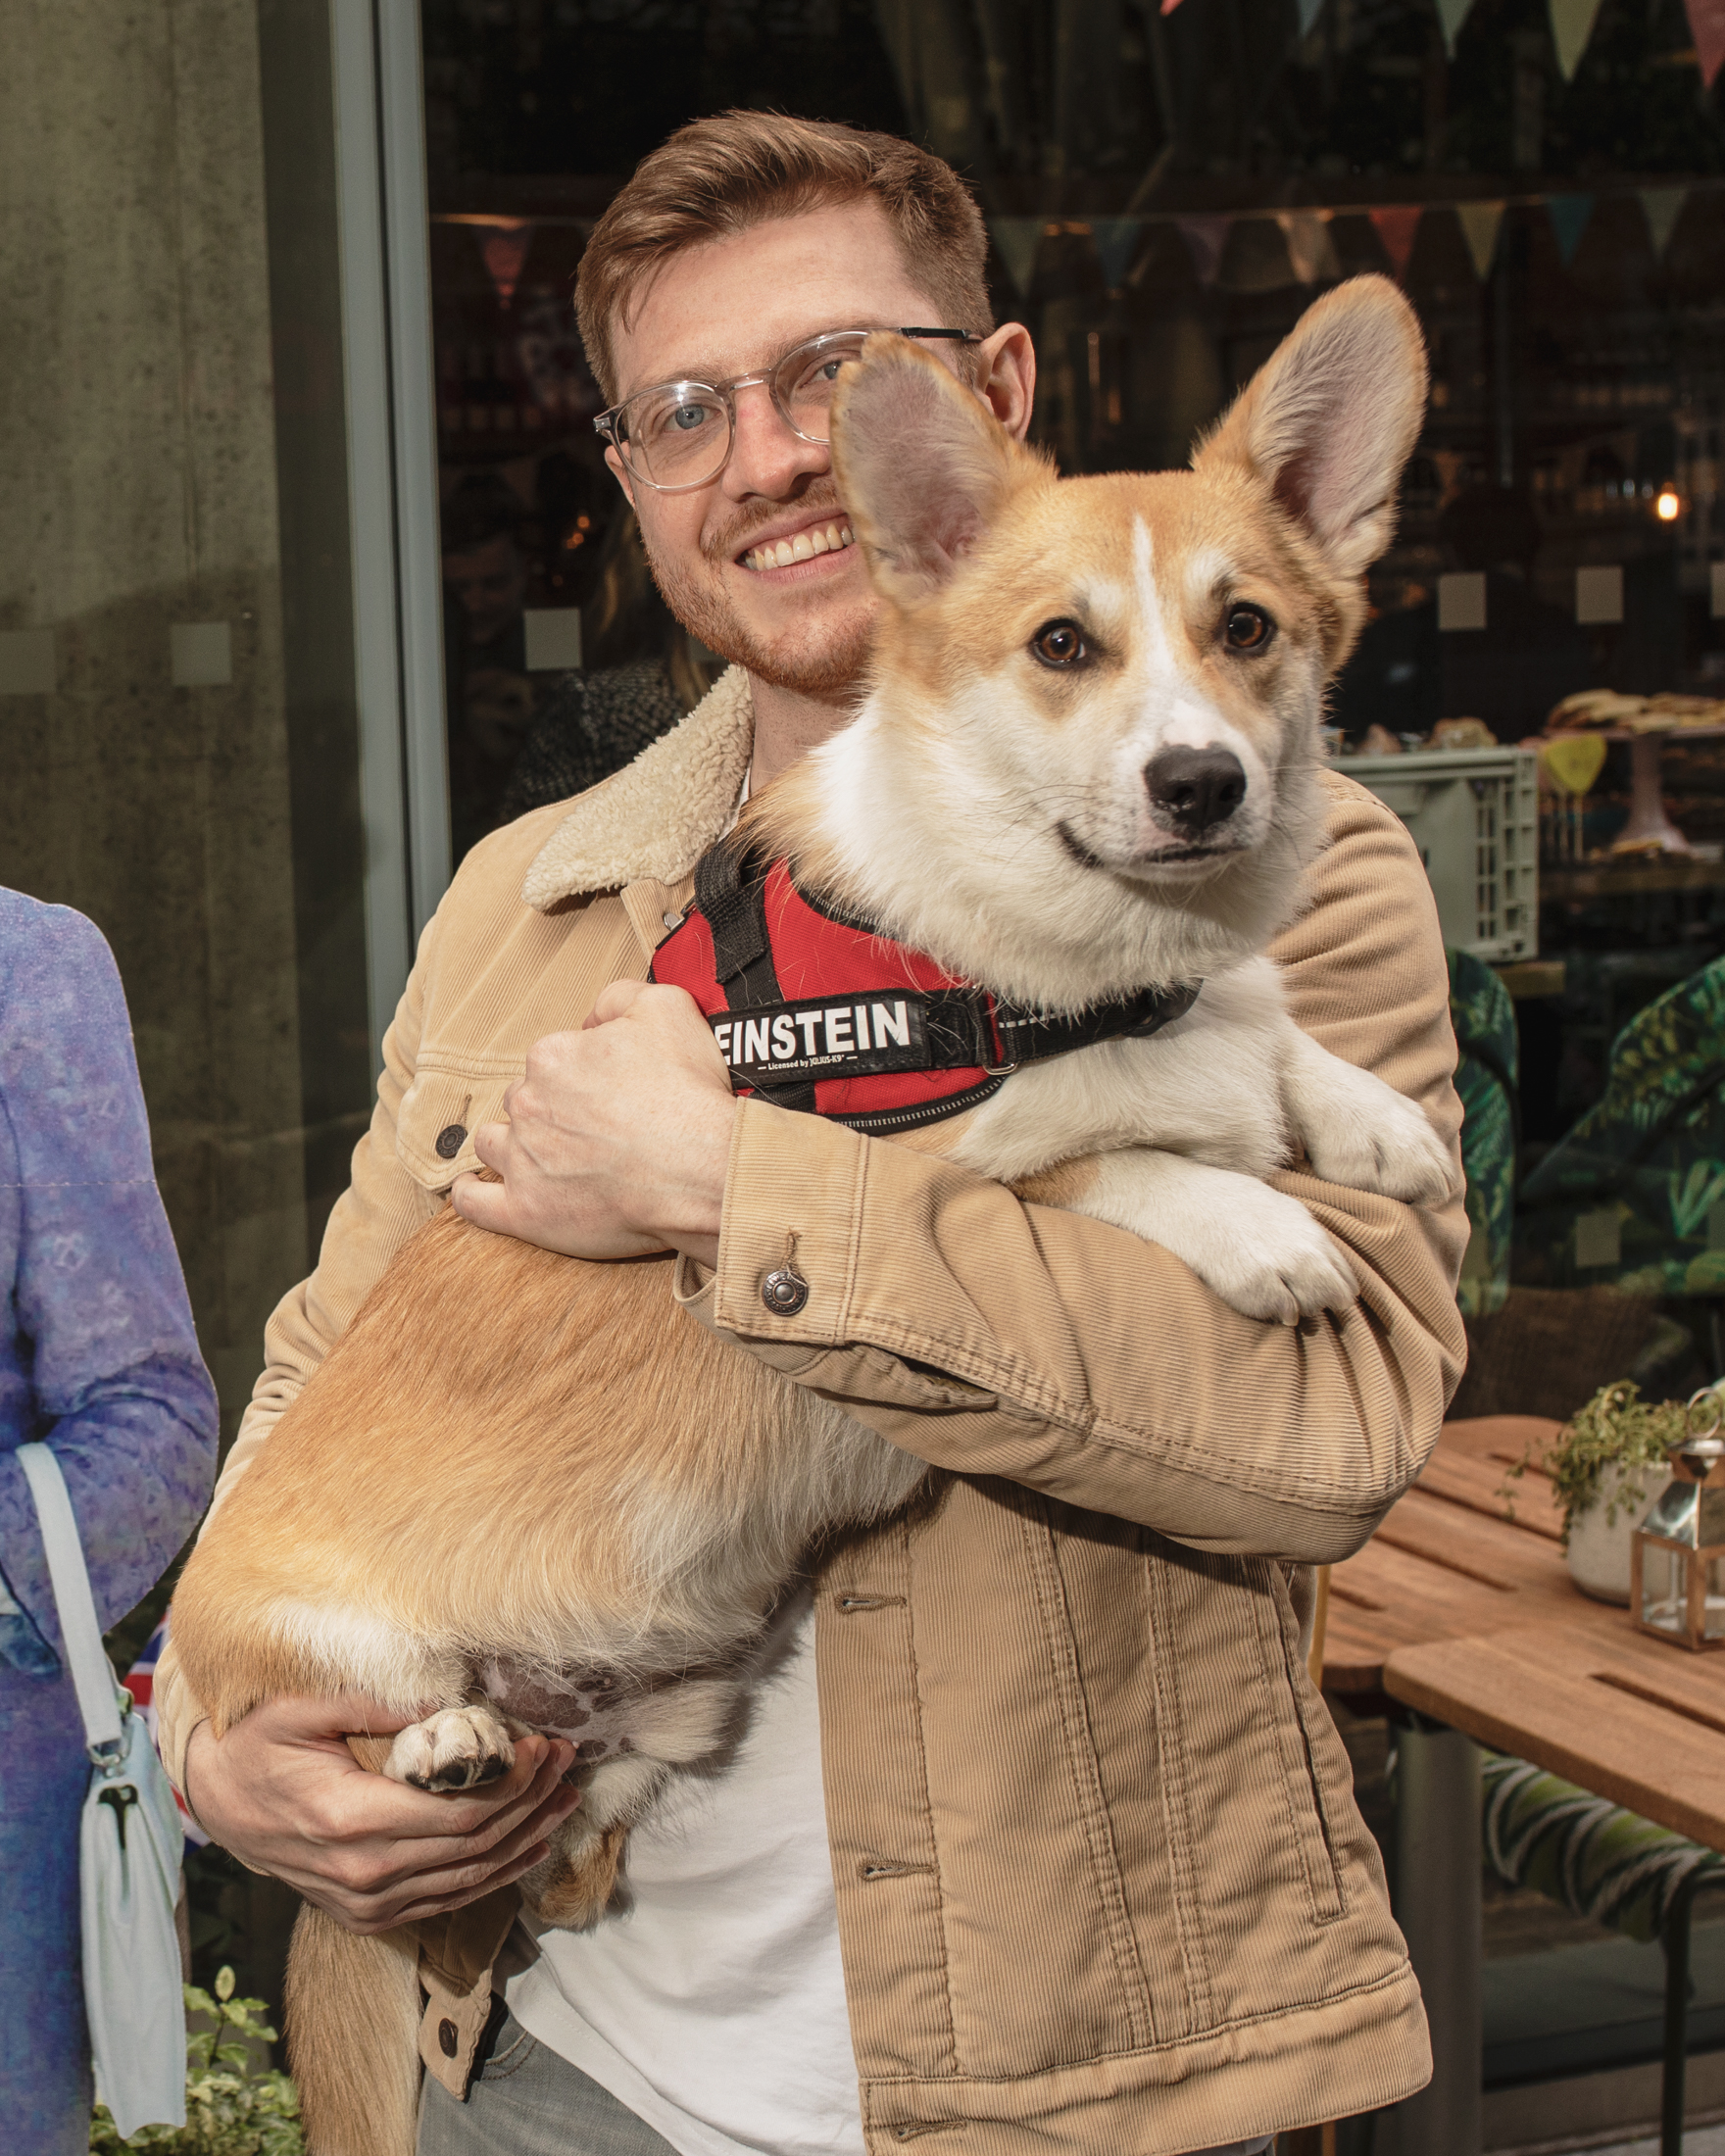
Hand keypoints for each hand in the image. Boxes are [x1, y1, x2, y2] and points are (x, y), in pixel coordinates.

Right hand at [183, 1697, 578, 1934]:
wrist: (218, 1801)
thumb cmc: (259, 1745)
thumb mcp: (303, 1709)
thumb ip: (374, 1705)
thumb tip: (444, 1701)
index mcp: (351, 1820)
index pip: (458, 1811)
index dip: (512, 1782)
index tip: (543, 1745)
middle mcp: (365, 1874)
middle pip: (474, 1843)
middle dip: (530, 1801)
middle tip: (565, 1760)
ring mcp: (366, 1903)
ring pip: (468, 1877)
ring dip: (524, 1838)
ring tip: (564, 1799)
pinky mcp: (368, 1914)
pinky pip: (446, 1899)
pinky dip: (493, 1875)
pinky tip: (527, 1847)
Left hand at [451, 979, 734, 1267]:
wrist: (702, 1169)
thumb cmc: (688, 1094)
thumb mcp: (666, 1008)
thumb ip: (619, 997)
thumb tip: (594, 1015)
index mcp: (553, 1057)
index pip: (550, 1060)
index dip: (579, 1074)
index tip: (605, 1091)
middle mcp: (529, 1104)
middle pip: (522, 1100)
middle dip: (547, 1109)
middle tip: (588, 1127)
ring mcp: (522, 1160)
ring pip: (493, 1143)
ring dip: (508, 1144)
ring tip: (537, 1155)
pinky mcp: (526, 1211)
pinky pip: (475, 1203)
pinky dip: (468, 1194)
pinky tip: (471, 1188)